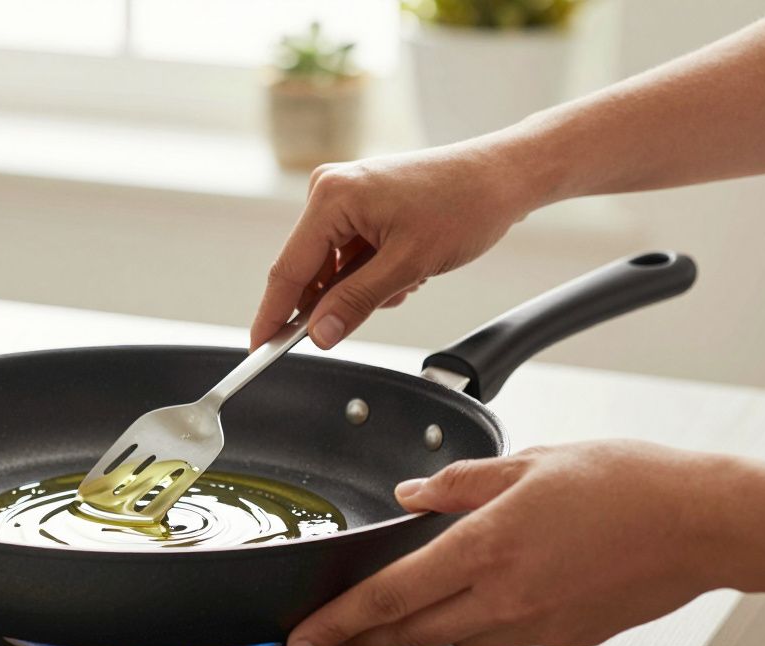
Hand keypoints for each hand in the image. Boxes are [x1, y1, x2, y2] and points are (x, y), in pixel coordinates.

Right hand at [250, 141, 539, 350]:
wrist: (504, 177)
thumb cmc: (464, 206)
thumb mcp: (408, 266)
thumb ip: (355, 302)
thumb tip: (319, 335)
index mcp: (332, 197)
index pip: (288, 269)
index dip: (273, 315)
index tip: (260, 349)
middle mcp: (330, 190)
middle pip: (309, 269)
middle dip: (339, 299)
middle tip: (380, 305)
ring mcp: (346, 194)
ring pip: (334, 267)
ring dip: (364, 286)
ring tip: (408, 278)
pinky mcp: (362, 202)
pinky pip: (350, 254)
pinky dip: (374, 272)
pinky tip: (408, 267)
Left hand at [285, 441, 757, 645]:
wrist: (700, 522)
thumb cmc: (626, 485)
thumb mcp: (528, 462)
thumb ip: (458, 482)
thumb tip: (411, 493)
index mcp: (486, 549)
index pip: (388, 596)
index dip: (337, 621)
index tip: (305, 635)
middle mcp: (505, 597)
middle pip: (409, 632)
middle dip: (360, 640)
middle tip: (331, 639)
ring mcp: (535, 623)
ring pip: (453, 636)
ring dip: (416, 629)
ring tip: (393, 616)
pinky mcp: (564, 635)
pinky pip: (499, 636)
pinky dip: (472, 623)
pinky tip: (474, 601)